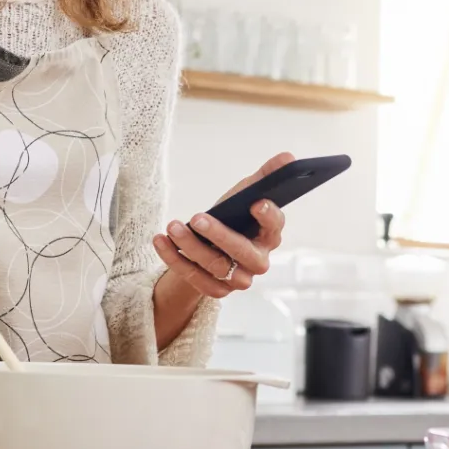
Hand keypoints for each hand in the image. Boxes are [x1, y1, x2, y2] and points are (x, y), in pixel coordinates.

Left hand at [153, 152, 291, 300]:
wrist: (210, 246)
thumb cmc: (233, 217)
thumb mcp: (246, 194)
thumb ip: (266, 176)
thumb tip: (287, 157)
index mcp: (270, 235)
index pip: (275, 226)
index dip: (268, 216)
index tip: (256, 202)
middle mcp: (258, 261)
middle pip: (242, 252)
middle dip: (219, 234)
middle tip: (197, 217)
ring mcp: (239, 279)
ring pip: (215, 265)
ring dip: (190, 245)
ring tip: (172, 226)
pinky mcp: (218, 290)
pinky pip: (194, 278)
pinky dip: (174, 259)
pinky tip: (161, 240)